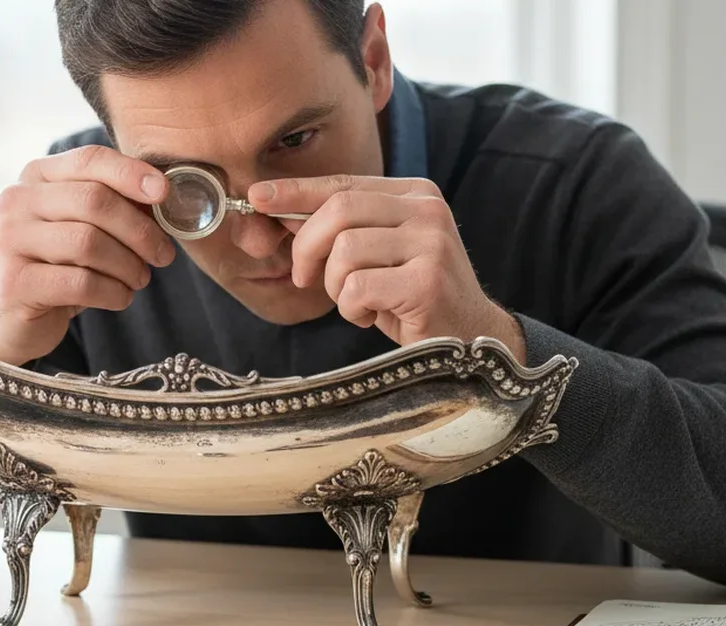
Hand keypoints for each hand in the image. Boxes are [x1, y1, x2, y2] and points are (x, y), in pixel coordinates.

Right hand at [0, 145, 175, 364]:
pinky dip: (113, 292)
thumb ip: (118, 205)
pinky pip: (81, 283)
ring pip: (88, 243)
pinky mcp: (14, 283)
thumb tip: (162, 196)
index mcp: (38, 176)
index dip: (131, 173)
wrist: (16, 317)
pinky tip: (120, 297)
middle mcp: (17, 200)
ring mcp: (10, 240)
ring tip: (140, 279)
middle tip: (163, 255)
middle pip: (94, 200)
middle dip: (139, 230)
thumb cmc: (62, 265)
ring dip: (128, 265)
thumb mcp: (87, 227)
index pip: (89, 160)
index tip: (164, 193)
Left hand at [247, 175, 525, 363]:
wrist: (468, 342)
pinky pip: (358, 288)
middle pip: (338, 210)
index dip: (296, 191)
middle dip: (306, 247)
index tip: (256, 197)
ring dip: (335, 286)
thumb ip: (336, 229)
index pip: (343, 183)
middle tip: (303, 278)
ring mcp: (432, 244)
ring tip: (356, 303)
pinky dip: (352, 309)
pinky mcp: (427, 282)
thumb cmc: (411, 298)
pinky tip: (371, 317)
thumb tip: (274, 209)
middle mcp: (428, 210)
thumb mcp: (374, 255)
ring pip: (344, 251)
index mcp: (415, 194)